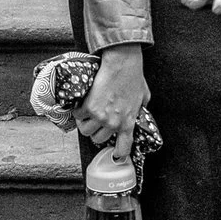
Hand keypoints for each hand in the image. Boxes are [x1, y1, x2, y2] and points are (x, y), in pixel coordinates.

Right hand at [75, 43, 147, 160]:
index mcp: (128, 122)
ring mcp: (100, 117)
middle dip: (96, 131)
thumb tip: (138, 110)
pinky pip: (78, 116)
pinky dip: (77, 111)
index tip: (115, 155)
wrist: (121, 64)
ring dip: (84, 123)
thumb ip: (139, 108)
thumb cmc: (133, 77)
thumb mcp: (143, 97)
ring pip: (85, 131)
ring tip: (87, 112)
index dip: (119, 153)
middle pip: (98, 140)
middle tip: (96, 121)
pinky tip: (81, 103)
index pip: (124, 147)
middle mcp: (114, 123)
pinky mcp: (88, 107)